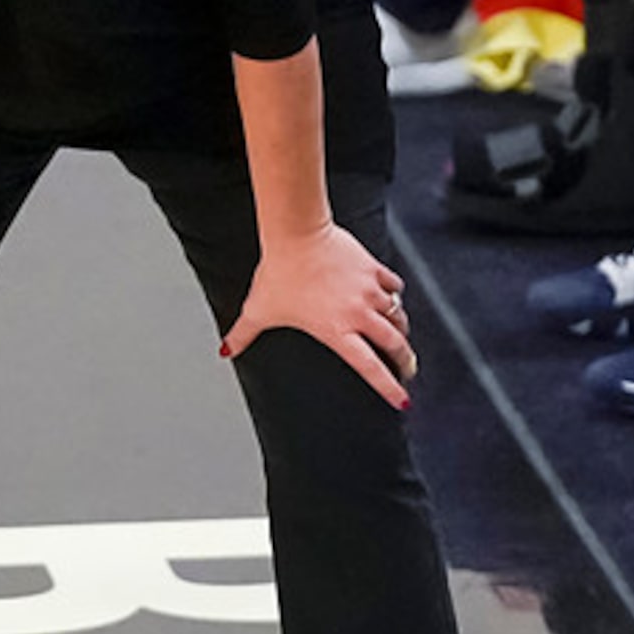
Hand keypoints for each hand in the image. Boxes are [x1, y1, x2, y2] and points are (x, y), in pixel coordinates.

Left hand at [221, 221, 416, 407]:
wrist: (296, 234)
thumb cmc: (278, 272)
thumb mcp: (258, 309)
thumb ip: (242, 334)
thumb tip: (226, 350)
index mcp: (336, 331)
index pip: (370, 367)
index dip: (388, 387)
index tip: (402, 400)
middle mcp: (358, 314)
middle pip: (395, 344)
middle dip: (405, 360)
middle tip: (407, 368)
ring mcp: (369, 290)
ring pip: (398, 315)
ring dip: (400, 327)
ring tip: (400, 334)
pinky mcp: (373, 268)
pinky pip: (395, 285)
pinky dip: (395, 294)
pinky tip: (392, 296)